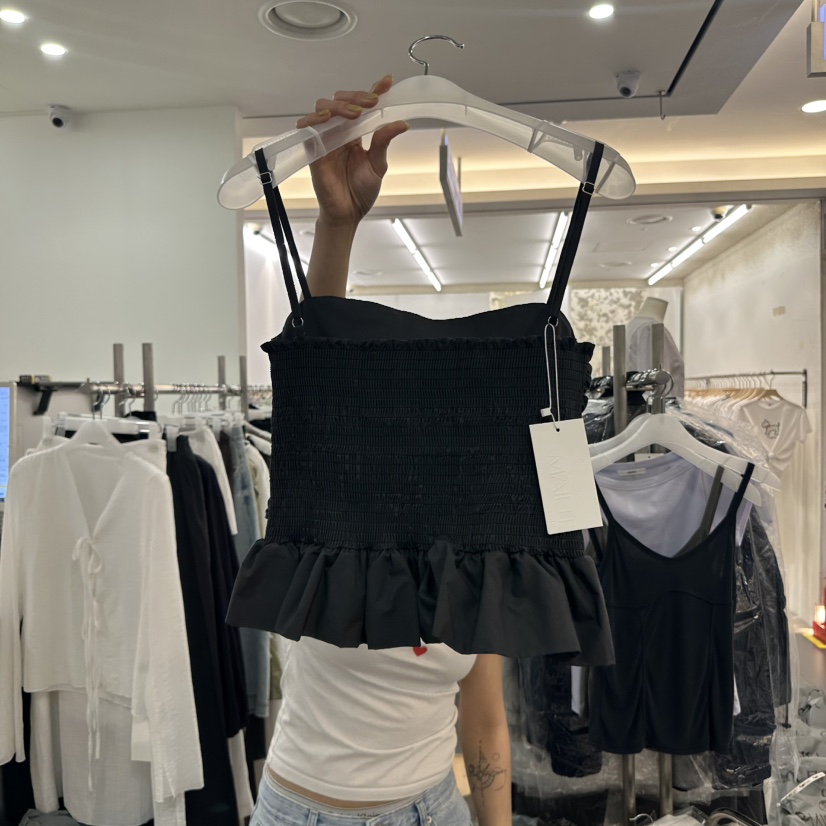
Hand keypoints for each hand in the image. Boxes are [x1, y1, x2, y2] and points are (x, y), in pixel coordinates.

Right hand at [296, 75, 408, 226]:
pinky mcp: (313, 149)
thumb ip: (384, 141)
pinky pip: (308, 127)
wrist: (348, 213)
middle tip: (371, 102)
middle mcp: (340, 131)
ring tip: (354, 113)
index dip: (373, 91)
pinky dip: (314, 118)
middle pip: (341, 100)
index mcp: (357, 133)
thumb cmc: (361, 191)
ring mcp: (325, 138)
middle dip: (356, 96)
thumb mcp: (378, 164)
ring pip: (325, 107)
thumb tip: (401, 122)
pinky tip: (326, 117)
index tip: (386, 83)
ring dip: (339, 105)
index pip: (362, 105)